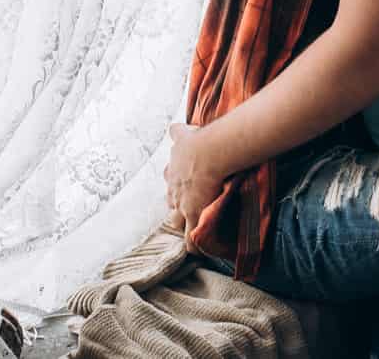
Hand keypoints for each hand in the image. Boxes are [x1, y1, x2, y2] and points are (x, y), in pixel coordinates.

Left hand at [164, 123, 226, 245]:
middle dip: (176, 204)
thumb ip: (178, 132)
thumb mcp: (183, 134)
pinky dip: (193, 245)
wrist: (208, 152)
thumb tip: (173, 127)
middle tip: (185, 208)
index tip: (182, 187)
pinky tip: (196, 251)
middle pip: (171, 201)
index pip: (170, 180)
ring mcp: (182, 205)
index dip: (176, 184)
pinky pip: (190, 238)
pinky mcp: (194, 216)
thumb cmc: (198, 141)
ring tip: (190, 230)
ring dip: (183, 224)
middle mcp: (174, 188)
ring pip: (177, 221)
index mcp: (172, 170)